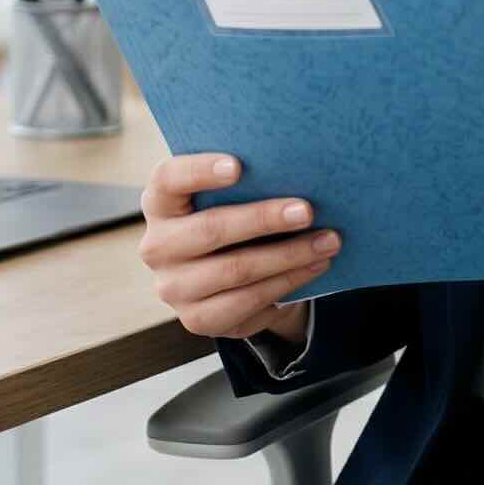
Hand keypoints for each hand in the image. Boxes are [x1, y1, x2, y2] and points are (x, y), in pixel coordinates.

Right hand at [138, 153, 340, 345]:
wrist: (229, 280)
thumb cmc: (234, 220)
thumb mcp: (231, 199)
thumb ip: (248, 183)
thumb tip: (299, 171)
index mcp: (160, 203)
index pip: (168, 180)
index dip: (199, 171)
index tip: (238, 165)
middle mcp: (157, 246)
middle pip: (210, 229)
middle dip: (263, 219)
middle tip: (307, 210)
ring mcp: (173, 287)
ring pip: (236, 270)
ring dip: (289, 255)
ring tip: (327, 241)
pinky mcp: (197, 319)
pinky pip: (248, 300)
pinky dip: (287, 281)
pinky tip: (314, 266)